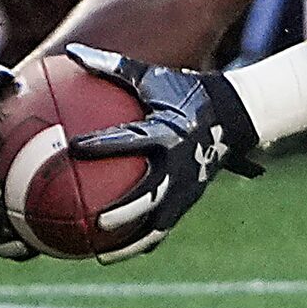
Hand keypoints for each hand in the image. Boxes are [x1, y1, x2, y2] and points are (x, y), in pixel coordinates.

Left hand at [56, 44, 265, 262]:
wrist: (236, 114)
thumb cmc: (186, 91)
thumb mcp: (152, 76)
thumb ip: (112, 67)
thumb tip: (70, 54)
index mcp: (166, 132)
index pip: (132, 139)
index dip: (104, 143)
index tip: (74, 148)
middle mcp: (177, 164)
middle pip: (149, 193)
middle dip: (122, 209)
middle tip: (93, 220)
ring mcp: (185, 186)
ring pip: (156, 221)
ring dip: (130, 240)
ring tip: (99, 254)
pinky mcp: (188, 199)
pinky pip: (161, 227)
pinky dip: (138, 242)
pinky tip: (111, 253)